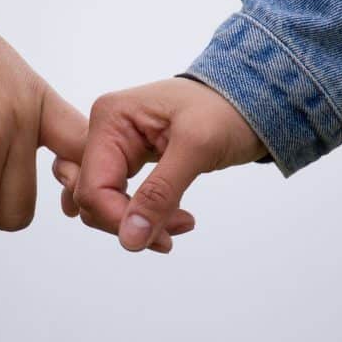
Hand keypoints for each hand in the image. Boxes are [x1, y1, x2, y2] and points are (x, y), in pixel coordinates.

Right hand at [54, 78, 267, 251]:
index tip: (163, 238)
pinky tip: (169, 218)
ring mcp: (114, 146)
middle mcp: (104, 130)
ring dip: (137, 223)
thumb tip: (129, 239)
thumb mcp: (197, 148)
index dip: (119, 220)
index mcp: (110, 118)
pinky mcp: (128, 160)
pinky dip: (140, 215)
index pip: (93, 187)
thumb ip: (159, 193)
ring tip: (179, 222)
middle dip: (131, 222)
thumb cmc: (226, 110)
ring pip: (103, 203)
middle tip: (177, 230)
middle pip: (92, 198)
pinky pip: (119, 198)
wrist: (249, 102)